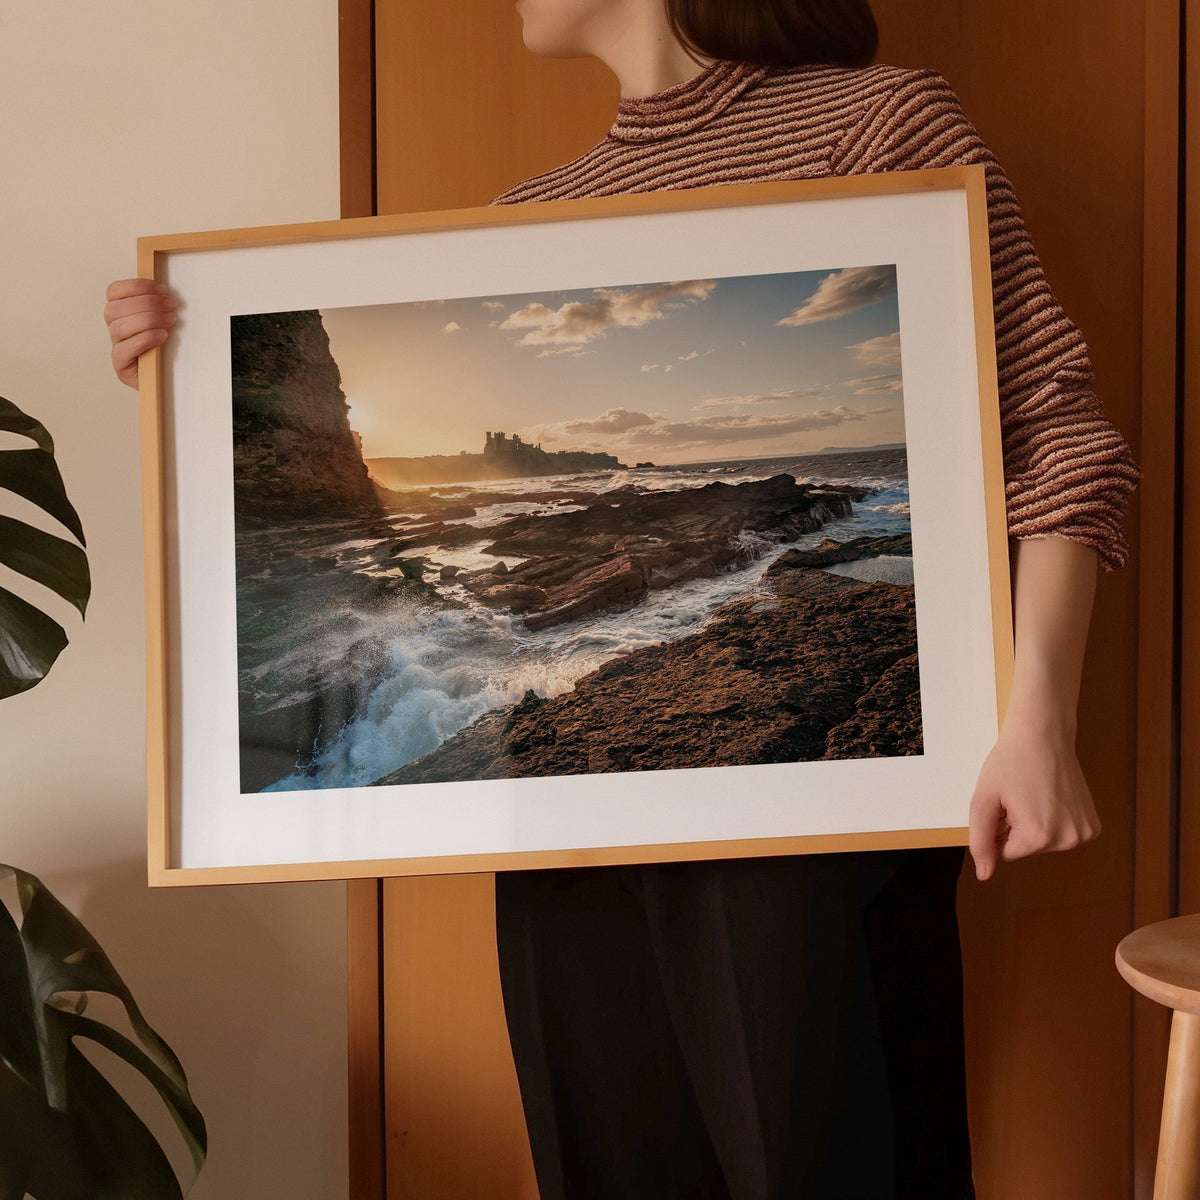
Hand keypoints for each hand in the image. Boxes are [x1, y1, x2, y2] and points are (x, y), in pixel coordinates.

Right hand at [104, 278, 177, 387]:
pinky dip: (144, 339)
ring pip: (118, 328)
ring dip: (148, 320)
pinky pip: (123, 350)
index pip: (114, 292)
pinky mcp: (121, 367)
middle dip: (146, 303)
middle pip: (114, 309)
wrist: (169, 381)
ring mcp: (116, 349)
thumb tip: (169, 294)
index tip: (162, 288)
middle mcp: (114, 330)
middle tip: (172, 305)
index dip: (136, 286)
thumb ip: (160, 307)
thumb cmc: (168, 349)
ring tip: (171, 321)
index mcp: (121, 313)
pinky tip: (162, 337)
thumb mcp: (165, 322)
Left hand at [967, 714, 1099, 881]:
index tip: (1005, 802)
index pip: (1005, 853)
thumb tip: (984, 876)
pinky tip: (1051, 796)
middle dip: (1017, 827)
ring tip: (1034, 794)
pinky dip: (1053, 820)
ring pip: (1044, 843)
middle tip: (1019, 796)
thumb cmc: (1010, 762)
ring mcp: (1086, 833)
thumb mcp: (983, 801)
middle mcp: (1069, 840)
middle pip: (1026, 849)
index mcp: (1040, 836)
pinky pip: (1061, 835)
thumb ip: (980, 841)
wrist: (1043, 734)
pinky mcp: (1094, 825)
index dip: (998, 828)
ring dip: (1034, 824)